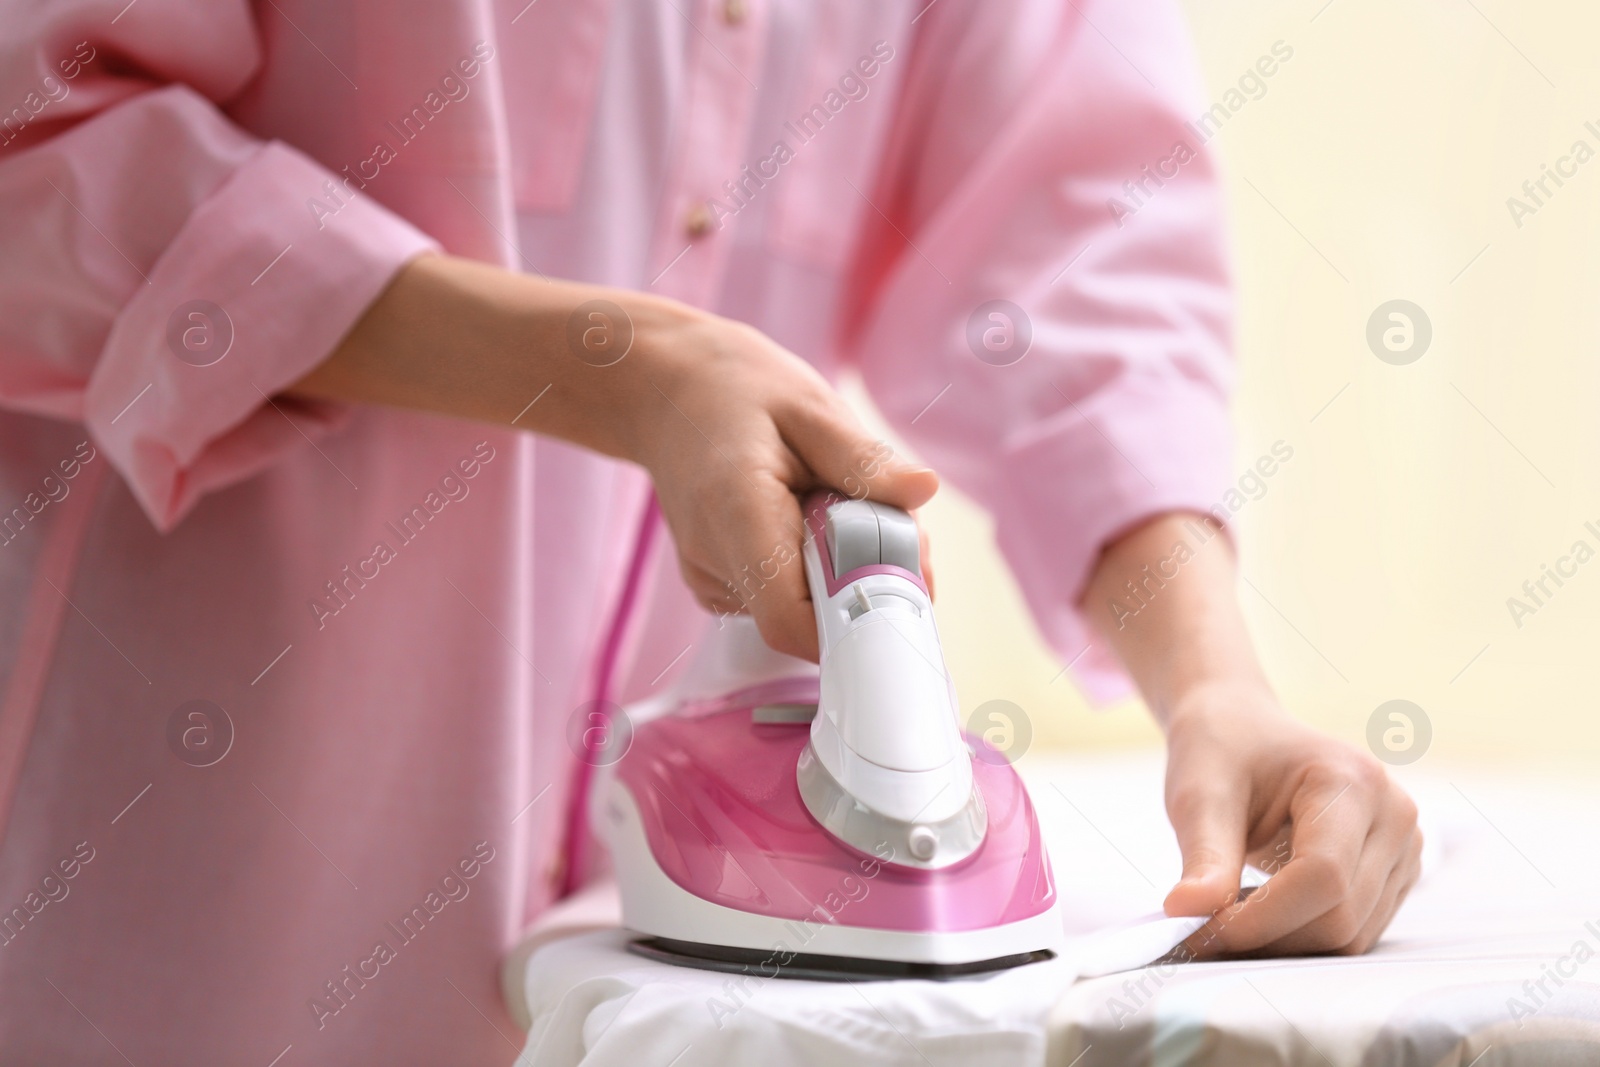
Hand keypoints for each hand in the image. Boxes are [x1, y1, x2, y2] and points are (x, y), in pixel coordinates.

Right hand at [628, 309, 937, 659]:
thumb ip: (862, 459)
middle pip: (808, 619)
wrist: (663, 393)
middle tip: (885, 515)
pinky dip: (814, 571)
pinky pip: (785, 600)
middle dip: (865, 582)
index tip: (902, 576)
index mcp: (737, 515)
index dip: (854, 617)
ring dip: (841, 572)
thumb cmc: (735, 391)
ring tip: (832, 503)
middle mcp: (715, 562)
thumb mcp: (808, 407)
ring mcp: (711, 581)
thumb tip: (923, 490)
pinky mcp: (719, 586)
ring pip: (802, 612)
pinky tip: (807, 518)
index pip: (792, 620)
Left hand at [1161, 680, 1422, 956]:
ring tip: (1229, 915)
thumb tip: (1185, 912)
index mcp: (1350, 780)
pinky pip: (1356, 931)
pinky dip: (1303, 935)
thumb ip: (1203, 857)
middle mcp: (1393, 813)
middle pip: (1342, 915)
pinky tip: (1260, 910)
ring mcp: (1404, 846)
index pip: (1323, 877)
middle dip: (1269, 936)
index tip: (1204, 931)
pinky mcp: (1396, 873)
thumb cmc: (1222, 752)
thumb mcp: (1200, 796)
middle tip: (1204, 932)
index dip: (1263, 918)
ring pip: (1352, 934)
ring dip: (1285, 942)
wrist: (1244, 729)